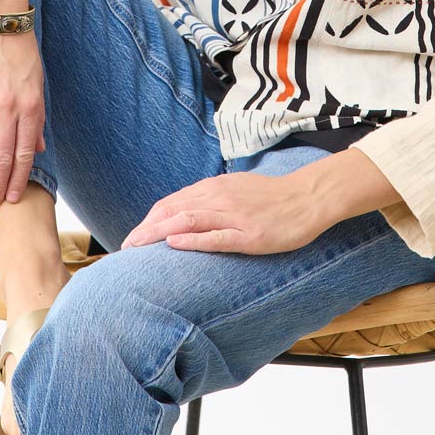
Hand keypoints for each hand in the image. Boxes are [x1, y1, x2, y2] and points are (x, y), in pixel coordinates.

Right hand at [0, 28, 46, 207]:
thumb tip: (39, 146)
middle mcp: (8, 106)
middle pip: (4, 155)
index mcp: (31, 103)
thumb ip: (37, 115)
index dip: (21, 177)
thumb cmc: (20, 48)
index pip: (26, 151)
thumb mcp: (38, 80)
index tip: (16, 196)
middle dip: (0, 183)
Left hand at [119, 170, 323, 254]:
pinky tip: (174, 245)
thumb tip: (186, 210)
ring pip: (188, 221)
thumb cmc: (272, 197)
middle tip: (127, 246)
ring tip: (138, 246)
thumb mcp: (236, 190)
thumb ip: (211, 198)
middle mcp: (219, 198)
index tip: (135, 235)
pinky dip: (191, 240)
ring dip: (159, 233)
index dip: (150, 219)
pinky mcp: (249, 234)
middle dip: (147, 228)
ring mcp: (234, 216)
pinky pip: (215, 236)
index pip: (172, 201)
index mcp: (214, 187)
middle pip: (173, 210)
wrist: (307, 197)